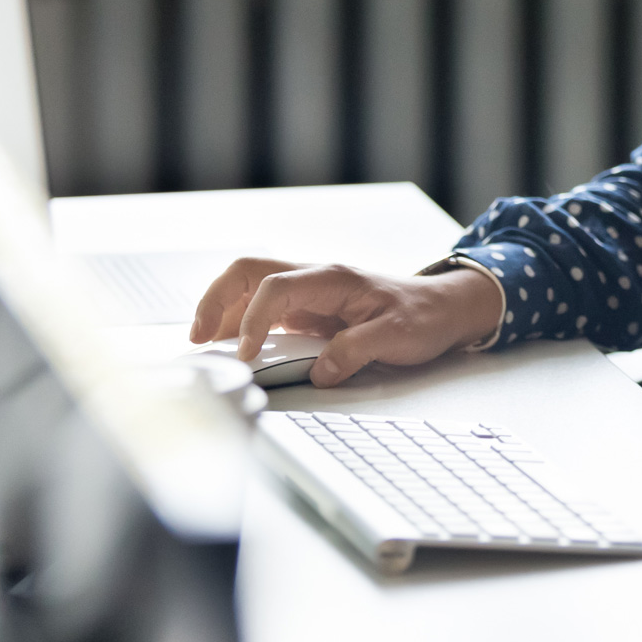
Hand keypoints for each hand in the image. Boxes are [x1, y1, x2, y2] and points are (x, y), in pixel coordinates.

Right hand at [189, 257, 504, 386]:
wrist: (444, 308)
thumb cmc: (424, 316)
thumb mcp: (398, 337)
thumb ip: (357, 352)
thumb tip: (320, 372)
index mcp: (333, 278)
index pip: (276, 288)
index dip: (253, 319)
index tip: (244, 354)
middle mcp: (315, 278)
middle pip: (249, 270)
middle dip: (216, 298)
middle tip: (197, 337)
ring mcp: (308, 293)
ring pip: (249, 285)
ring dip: (221, 309)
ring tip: (202, 344)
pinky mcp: (307, 311)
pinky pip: (262, 308)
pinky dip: (238, 322)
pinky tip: (229, 346)